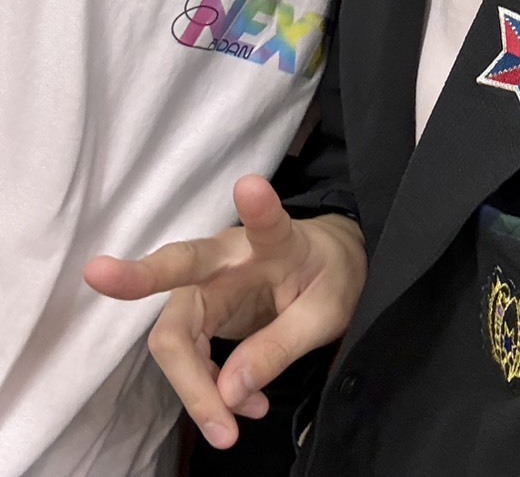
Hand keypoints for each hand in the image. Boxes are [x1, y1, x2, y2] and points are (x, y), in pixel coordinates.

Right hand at [84, 175, 365, 449]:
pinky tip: (239, 408)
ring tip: (229, 429)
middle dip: (137, 275)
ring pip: (175, 335)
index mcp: (274, 242)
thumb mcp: (325, 314)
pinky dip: (207, 392)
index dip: (258, 206)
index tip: (249, 183)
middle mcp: (228, 256)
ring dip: (193, 388)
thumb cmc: (327, 278)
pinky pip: (187, 359)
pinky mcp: (199, 315)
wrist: (326, 272)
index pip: (267, 222)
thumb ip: (280, 347)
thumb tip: (227, 392)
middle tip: (97, 273)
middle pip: (178, 271)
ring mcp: (207, 284)